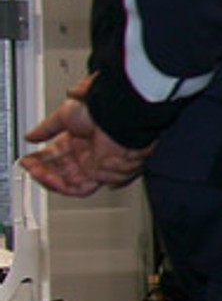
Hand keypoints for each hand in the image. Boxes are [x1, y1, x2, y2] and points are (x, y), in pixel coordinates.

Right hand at [21, 76, 150, 196]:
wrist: (118, 117)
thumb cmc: (98, 111)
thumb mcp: (64, 116)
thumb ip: (46, 129)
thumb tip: (30, 136)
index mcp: (74, 142)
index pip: (51, 157)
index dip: (37, 161)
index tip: (25, 161)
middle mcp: (83, 156)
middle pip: (57, 173)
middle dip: (40, 172)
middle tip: (28, 168)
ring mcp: (92, 166)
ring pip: (66, 183)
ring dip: (48, 180)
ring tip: (36, 173)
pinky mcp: (100, 175)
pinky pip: (79, 189)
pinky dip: (62, 187)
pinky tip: (51, 179)